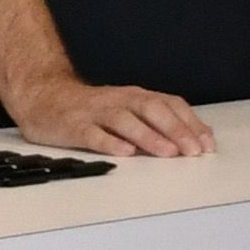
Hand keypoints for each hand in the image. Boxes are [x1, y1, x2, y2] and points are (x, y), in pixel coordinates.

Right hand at [16, 77, 217, 159]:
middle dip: (176, 130)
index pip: (169, 105)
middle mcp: (119, 101)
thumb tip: (192, 139)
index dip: (190, 123)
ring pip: (126, 121)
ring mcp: (96, 113)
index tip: (207, 144)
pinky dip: (110, 142)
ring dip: (149, 136)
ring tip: (168, 152)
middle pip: (152, 110)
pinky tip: (125, 152)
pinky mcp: (75, 126)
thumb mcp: (126, 109)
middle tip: (193, 151)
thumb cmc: (90, 109)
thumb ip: (156, 122)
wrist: (42, 96)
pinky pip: (94, 134)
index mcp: (135, 97)